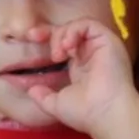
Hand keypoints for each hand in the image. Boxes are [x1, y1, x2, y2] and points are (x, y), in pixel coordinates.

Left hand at [26, 18, 138, 135]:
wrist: (105, 114)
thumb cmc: (85, 112)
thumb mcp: (57, 104)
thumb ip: (43, 97)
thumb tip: (31, 90)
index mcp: (81, 67)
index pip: (63, 45)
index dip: (48, 39)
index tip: (30, 39)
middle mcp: (91, 54)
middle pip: (68, 32)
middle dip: (49, 31)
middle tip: (33, 36)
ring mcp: (100, 46)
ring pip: (77, 26)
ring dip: (61, 35)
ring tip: (57, 54)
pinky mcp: (108, 40)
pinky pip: (88, 23)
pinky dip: (73, 30)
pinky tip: (67, 46)